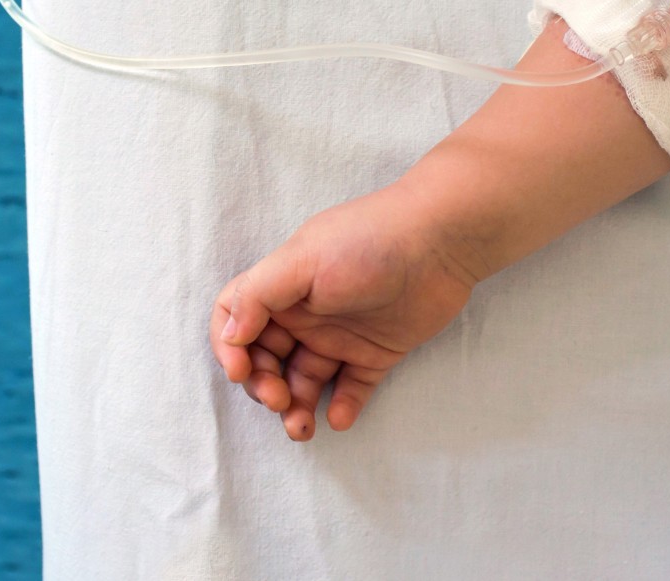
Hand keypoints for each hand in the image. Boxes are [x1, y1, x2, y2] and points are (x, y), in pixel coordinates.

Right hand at [209, 180, 481, 440]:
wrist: (441, 242)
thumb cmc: (366, 242)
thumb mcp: (302, 259)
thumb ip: (259, 296)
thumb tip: (230, 335)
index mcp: (281, 288)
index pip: (235, 321)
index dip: (229, 349)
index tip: (241, 373)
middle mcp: (306, 313)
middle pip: (266, 359)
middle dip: (264, 385)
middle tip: (279, 399)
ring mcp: (341, 335)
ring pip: (305, 381)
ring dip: (296, 406)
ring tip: (302, 428)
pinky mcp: (376, 353)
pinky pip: (352, 388)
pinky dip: (342, 406)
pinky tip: (340, 418)